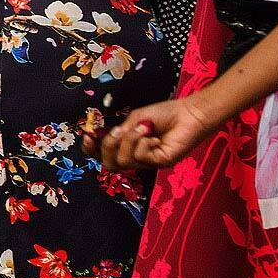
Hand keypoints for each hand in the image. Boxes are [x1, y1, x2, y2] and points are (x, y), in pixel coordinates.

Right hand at [98, 93, 222, 170]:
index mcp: (127, 146)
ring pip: (124, 161)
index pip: (102, 155)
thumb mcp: (135, 120)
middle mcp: (136, 157)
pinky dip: (143, 143)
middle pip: (109, 164)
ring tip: (143, 128)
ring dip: (130, 141)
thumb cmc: (164, 114)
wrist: (188, 113)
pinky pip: (140, 158)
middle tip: (119, 131)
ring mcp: (148, 163)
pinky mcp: (160, 163)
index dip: (91, 149)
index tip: (88, 136)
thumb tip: (102, 137)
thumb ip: (120, 131)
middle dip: (109, 146)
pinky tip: (155, 137)